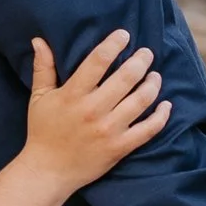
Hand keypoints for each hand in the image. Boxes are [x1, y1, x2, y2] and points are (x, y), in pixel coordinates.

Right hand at [23, 29, 168, 192]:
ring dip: (153, 84)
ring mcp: (109, 130)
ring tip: (155, 75)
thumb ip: (43, 68)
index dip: (114, 44)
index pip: (98, 61)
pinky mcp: (120, 147)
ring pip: (141, 100)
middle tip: (147, 53)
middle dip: (141, 60)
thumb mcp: (39, 98)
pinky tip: (166, 104)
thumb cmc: (43, 132)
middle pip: (126, 77)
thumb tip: (39, 40)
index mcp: (73, 95)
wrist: (48, 171)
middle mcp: (93, 110)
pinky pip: (148, 129)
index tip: (124, 35)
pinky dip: (161, 116)